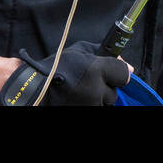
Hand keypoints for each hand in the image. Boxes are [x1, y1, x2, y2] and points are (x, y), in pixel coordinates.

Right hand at [0, 40, 131, 105]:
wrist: (36, 88)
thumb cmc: (56, 67)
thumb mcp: (80, 51)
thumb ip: (103, 54)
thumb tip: (127, 66)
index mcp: (96, 70)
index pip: (123, 74)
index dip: (119, 72)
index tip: (114, 72)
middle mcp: (95, 91)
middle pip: (114, 92)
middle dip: (105, 87)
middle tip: (89, 82)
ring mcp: (90, 105)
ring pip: (105, 104)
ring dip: (98, 98)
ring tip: (81, 91)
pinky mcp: (85, 112)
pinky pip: (95, 108)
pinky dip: (90, 104)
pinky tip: (78, 98)